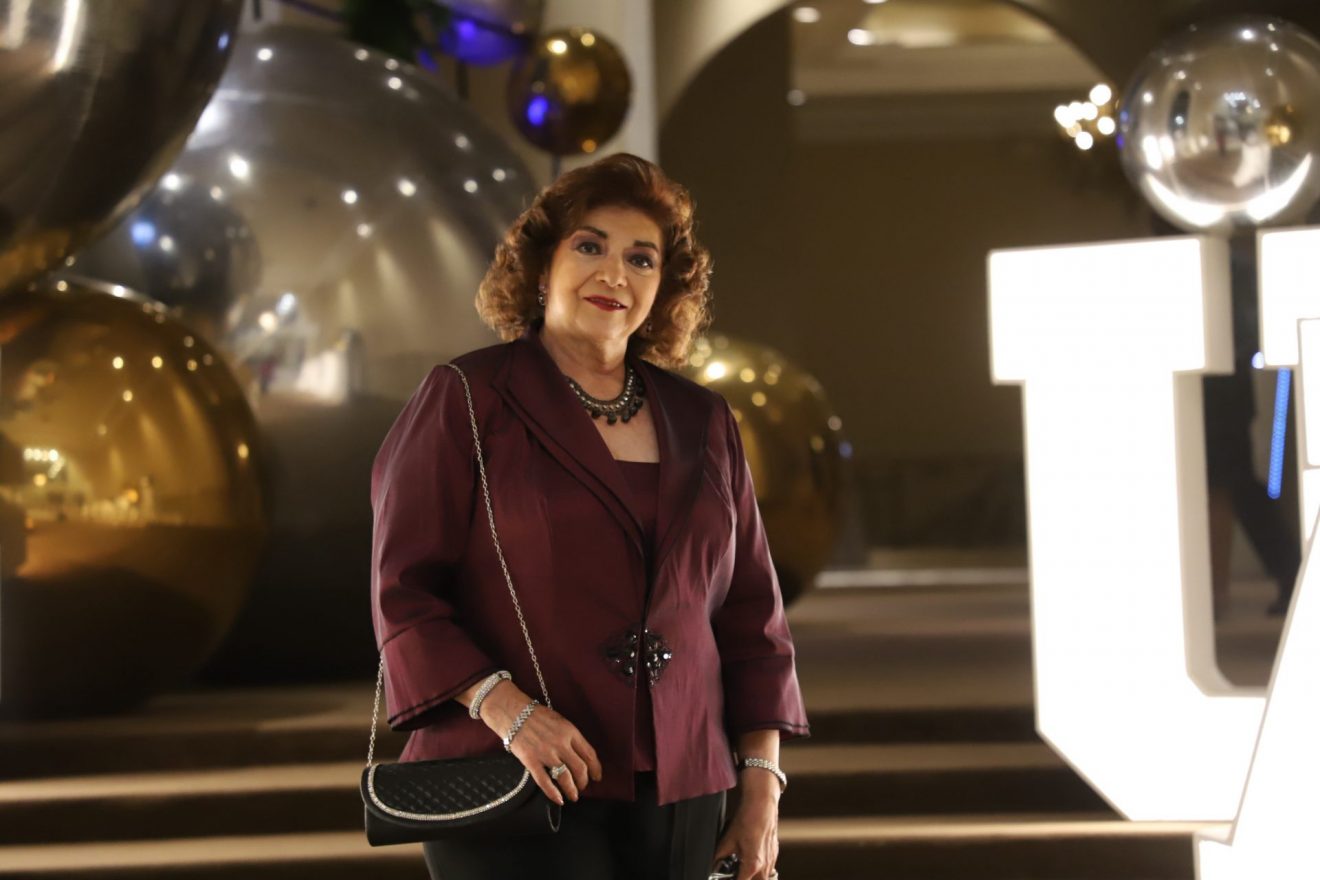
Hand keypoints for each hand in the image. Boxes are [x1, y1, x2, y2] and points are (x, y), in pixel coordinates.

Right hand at [478, 682, 601, 804]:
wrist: (512, 711)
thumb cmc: (536, 715)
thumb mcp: (559, 720)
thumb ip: (570, 737)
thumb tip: (579, 755)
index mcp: (570, 731)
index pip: (589, 754)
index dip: (596, 768)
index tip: (597, 777)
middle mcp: (561, 743)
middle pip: (580, 768)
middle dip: (583, 782)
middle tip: (582, 787)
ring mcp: (546, 753)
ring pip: (565, 777)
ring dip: (572, 790)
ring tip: (573, 796)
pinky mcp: (531, 761)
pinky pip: (545, 781)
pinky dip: (553, 793)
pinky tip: (559, 800)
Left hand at [712, 770, 779, 878]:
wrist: (762, 804)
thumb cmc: (747, 819)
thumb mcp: (728, 840)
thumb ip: (718, 856)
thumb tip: (711, 864)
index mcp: (753, 865)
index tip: (724, 879)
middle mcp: (765, 865)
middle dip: (744, 879)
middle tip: (732, 874)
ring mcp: (772, 859)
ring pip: (763, 878)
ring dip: (752, 877)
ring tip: (740, 869)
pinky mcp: (774, 852)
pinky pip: (768, 869)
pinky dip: (759, 869)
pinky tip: (749, 860)